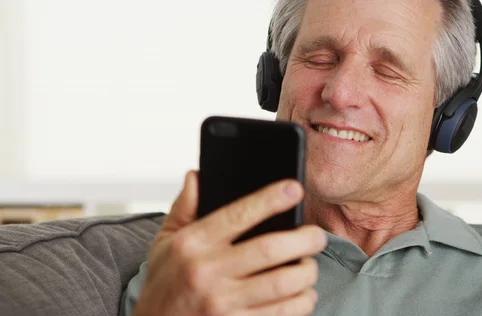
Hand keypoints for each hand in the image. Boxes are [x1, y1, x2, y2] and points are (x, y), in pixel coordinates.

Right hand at [133, 170, 326, 315]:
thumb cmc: (164, 283)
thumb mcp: (165, 241)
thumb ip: (184, 208)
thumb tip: (197, 175)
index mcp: (192, 244)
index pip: (238, 214)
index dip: (271, 199)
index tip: (294, 189)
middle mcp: (206, 272)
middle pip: (269, 250)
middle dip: (304, 239)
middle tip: (316, 236)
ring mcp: (221, 304)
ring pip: (281, 284)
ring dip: (306, 274)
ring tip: (309, 266)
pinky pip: (280, 314)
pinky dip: (300, 303)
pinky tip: (302, 295)